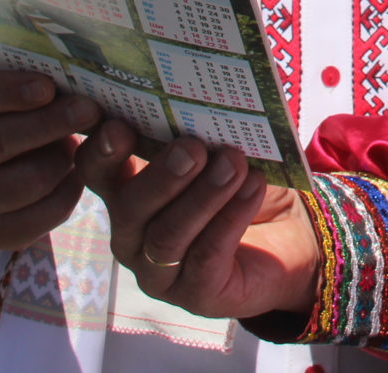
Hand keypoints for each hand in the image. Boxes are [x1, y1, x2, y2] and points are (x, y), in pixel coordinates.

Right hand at [0, 70, 98, 248]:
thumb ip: (23, 85)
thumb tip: (72, 83)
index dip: (10, 91)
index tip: (47, 86)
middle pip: (0, 141)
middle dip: (51, 123)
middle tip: (89, 110)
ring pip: (29, 180)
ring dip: (62, 158)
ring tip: (76, 142)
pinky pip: (42, 213)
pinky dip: (69, 190)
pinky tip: (75, 172)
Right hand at [74, 118, 321, 320]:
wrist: (291, 237)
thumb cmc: (241, 184)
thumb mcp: (219, 151)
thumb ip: (201, 131)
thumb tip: (205, 92)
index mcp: (127, 191)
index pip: (96, 171)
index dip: (101, 151)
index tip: (120, 126)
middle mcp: (132, 234)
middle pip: (130, 207)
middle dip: (161, 175)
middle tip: (192, 147)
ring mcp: (159, 271)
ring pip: (167, 235)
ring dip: (202, 196)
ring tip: (233, 164)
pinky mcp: (197, 294)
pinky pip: (207, 256)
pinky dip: (230, 218)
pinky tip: (252, 188)